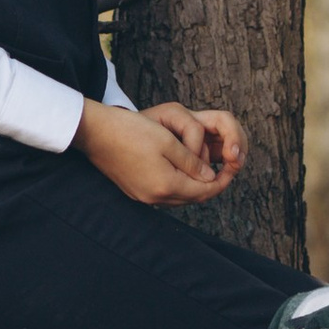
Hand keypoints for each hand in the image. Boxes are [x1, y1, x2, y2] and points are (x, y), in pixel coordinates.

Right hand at [78, 100, 248, 207]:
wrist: (96, 133)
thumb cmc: (131, 131)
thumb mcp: (168, 142)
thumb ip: (192, 162)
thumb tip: (210, 177)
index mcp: (166, 185)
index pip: (204, 191)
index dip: (222, 181)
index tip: (232, 169)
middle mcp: (155, 197)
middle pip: (193, 198)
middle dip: (210, 186)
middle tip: (224, 170)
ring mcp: (143, 196)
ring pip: (180, 197)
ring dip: (194, 186)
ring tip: (205, 170)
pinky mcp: (135, 191)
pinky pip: (165, 193)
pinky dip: (178, 185)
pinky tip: (181, 171)